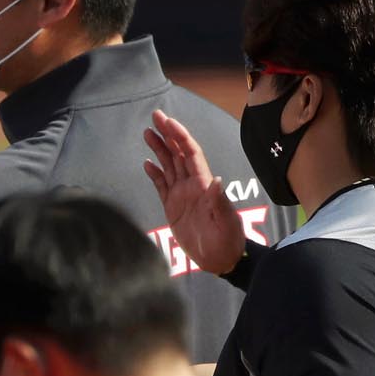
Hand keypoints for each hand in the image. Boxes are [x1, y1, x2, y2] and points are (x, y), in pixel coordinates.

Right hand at [142, 110, 245, 275]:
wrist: (220, 259)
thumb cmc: (227, 241)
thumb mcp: (226, 223)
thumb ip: (219, 202)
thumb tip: (216, 180)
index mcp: (204, 184)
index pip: (191, 154)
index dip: (180, 136)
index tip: (169, 122)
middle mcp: (192, 185)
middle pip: (178, 153)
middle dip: (168, 134)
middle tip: (155, 116)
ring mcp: (182, 195)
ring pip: (169, 165)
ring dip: (159, 149)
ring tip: (147, 133)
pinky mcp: (173, 207)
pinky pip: (162, 185)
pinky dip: (155, 173)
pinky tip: (147, 163)